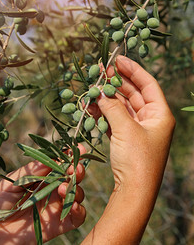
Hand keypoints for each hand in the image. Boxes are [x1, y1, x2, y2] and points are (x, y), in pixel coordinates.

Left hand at [0, 144, 85, 244]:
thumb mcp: (14, 181)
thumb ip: (34, 170)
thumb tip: (55, 156)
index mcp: (43, 177)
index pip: (61, 163)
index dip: (71, 155)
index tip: (78, 148)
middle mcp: (52, 190)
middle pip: (73, 177)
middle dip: (77, 170)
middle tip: (74, 168)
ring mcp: (56, 207)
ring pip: (77, 194)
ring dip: (76, 189)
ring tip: (63, 188)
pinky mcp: (58, 225)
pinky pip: (77, 217)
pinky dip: (80, 210)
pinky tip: (73, 205)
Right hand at [83, 55, 174, 243]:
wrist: (133, 192)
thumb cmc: (136, 159)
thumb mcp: (125, 129)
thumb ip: (112, 107)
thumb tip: (100, 92)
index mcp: (160, 114)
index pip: (148, 84)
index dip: (133, 70)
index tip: (118, 59)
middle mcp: (151, 120)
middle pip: (133, 93)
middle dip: (117, 82)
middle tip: (101, 71)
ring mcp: (138, 129)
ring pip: (121, 107)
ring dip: (107, 98)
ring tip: (92, 88)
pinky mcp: (126, 138)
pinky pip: (114, 119)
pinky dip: (103, 112)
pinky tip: (91, 105)